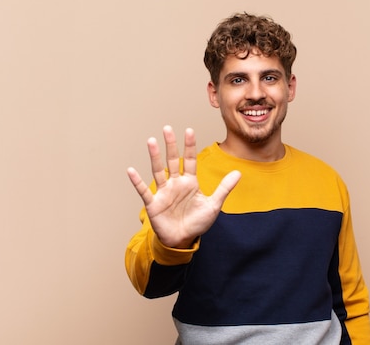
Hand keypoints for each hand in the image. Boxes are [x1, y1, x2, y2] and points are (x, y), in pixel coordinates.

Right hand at [127, 126, 240, 247]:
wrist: (183, 241)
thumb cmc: (197, 223)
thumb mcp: (213, 205)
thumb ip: (224, 188)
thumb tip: (238, 173)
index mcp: (190, 182)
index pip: (190, 160)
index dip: (189, 146)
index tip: (189, 130)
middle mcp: (175, 184)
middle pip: (172, 160)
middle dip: (170, 144)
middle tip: (167, 128)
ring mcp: (163, 192)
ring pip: (158, 171)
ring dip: (154, 156)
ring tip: (151, 141)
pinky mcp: (154, 204)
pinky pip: (143, 191)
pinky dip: (137, 181)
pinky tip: (131, 171)